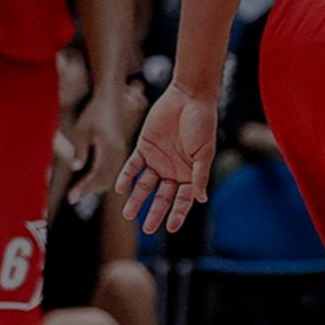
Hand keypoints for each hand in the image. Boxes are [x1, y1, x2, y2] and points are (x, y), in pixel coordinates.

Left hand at [67, 90, 129, 204]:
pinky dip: (102, 178)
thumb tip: (76, 168)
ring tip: (79, 191)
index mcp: (110, 148)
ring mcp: (122, 151)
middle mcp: (119, 152)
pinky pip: (113, 170)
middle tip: (72, 198)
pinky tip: (90, 179)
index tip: (71, 197)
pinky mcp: (120, 149)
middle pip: (106, 179)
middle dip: (89, 190)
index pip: (97, 174)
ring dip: (96, 186)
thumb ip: (80, 149)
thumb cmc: (95, 112)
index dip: (84, 188)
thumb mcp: (83, 129)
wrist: (111, 97)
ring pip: (111, 176)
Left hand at [115, 81, 216, 232]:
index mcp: (190, 172)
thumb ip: (200, 175)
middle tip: (147, 228)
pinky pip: (133, 166)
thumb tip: (202, 199)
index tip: (171, 228)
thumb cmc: (203, 123)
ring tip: (128, 214)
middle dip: (155, 212)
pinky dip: (127, 177)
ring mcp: (158, 159)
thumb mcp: (204, 152)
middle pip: (162, 196)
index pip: (183, 198)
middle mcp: (173, 169)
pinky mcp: (144, 147)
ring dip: (137, 199)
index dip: (178, 213)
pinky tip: (121, 188)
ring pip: (145, 185)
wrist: (189, 96)